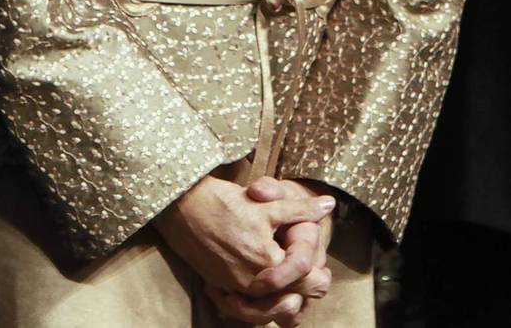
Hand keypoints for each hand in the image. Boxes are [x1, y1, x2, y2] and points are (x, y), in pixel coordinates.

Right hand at [153, 172, 335, 300]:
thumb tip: (329, 204)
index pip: (302, 276)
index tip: (322, 267)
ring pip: (264, 308)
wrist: (181, 205)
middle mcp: (251, 279)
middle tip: (313, 280)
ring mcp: (233, 286)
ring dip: (279, 304)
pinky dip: (255, 305)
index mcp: (266, 259)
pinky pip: (242, 306)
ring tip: (291, 294)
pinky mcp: (219, 285)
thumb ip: (300, 209)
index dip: (316, 273)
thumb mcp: (266, 204)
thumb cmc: (223, 201)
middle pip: (286, 297)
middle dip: (301, 291)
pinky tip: (261, 295)